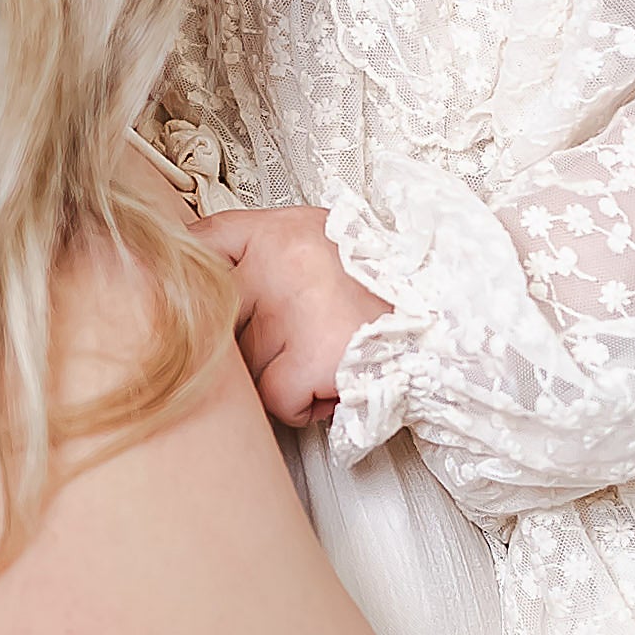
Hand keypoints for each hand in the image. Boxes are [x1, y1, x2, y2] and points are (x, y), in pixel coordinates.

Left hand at [197, 203, 391, 428]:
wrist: (446, 323)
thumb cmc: (375, 290)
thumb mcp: (318, 245)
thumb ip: (260, 256)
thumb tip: (193, 285)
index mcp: (279, 231)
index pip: (201, 243)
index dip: (188, 276)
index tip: (190, 298)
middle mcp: (281, 263)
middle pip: (215, 319)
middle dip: (239, 342)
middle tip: (283, 339)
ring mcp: (294, 312)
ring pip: (244, 368)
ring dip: (275, 375)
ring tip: (319, 355)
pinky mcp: (311, 359)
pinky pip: (275, 400)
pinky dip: (301, 403)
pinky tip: (331, 379)